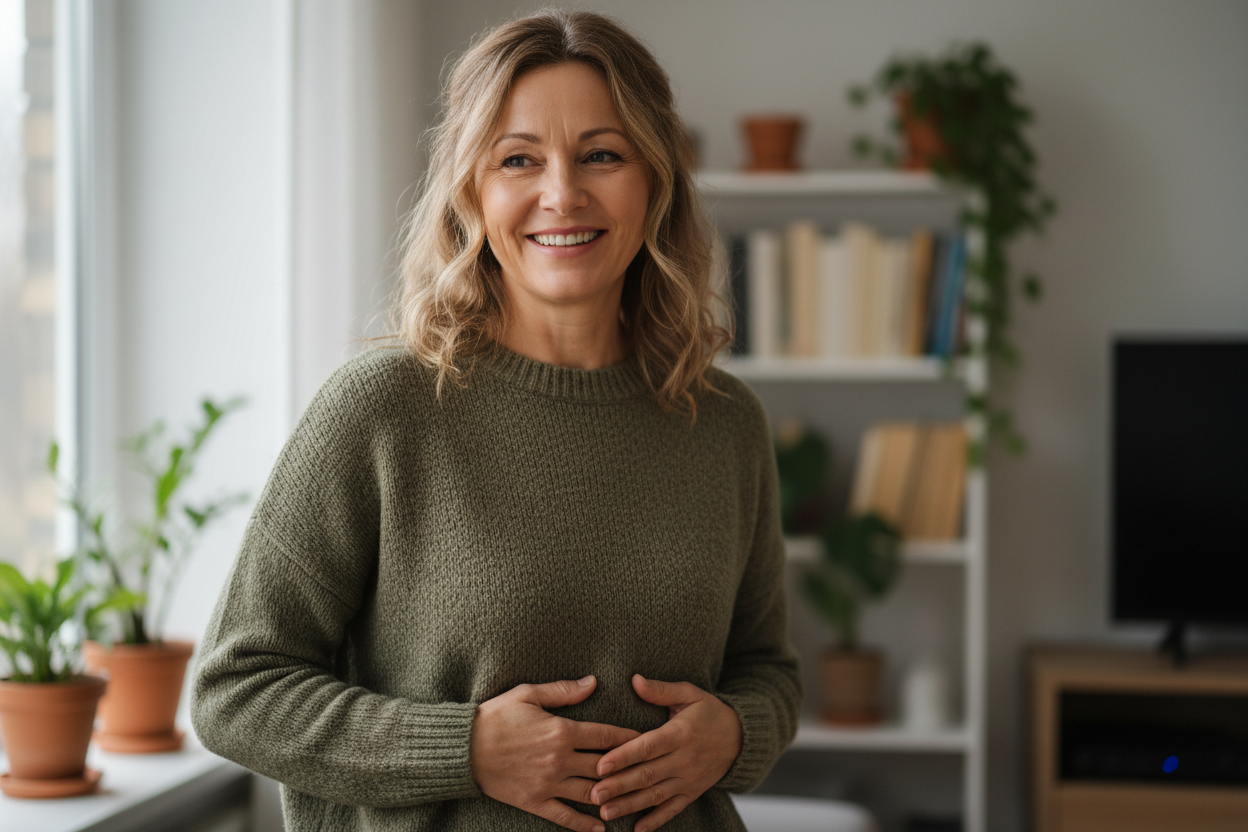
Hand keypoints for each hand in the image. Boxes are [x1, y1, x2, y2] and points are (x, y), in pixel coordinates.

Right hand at [471, 676, 641, 831]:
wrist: (463, 748)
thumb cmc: (496, 717)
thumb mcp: (528, 694)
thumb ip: (564, 690)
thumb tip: (593, 682)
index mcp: (561, 730)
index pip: (605, 735)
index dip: (628, 738)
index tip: (647, 740)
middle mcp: (560, 759)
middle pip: (604, 766)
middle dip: (628, 768)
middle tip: (648, 770)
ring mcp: (548, 783)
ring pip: (590, 793)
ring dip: (612, 796)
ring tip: (632, 798)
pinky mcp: (535, 802)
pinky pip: (565, 816)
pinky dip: (584, 825)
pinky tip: (601, 828)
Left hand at [590, 675, 741, 831]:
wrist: (741, 738)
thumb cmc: (709, 712)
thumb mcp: (689, 693)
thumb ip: (661, 689)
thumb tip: (634, 680)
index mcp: (680, 733)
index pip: (648, 747)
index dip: (624, 756)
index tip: (601, 765)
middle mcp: (684, 759)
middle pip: (647, 774)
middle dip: (619, 785)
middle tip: (593, 794)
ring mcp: (689, 779)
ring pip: (655, 795)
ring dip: (630, 805)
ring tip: (605, 812)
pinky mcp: (692, 792)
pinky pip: (673, 809)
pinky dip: (656, 821)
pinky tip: (637, 829)